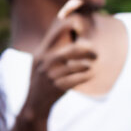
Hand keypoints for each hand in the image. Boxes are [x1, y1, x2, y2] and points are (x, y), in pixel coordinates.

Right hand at [26, 0, 96, 117]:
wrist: (34, 104)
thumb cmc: (41, 80)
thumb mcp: (39, 62)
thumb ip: (50, 48)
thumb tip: (66, 33)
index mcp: (41, 53)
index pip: (55, 33)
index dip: (69, 26)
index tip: (81, 27)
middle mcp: (44, 62)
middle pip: (71, 50)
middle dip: (87, 50)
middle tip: (95, 53)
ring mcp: (50, 75)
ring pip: (75, 66)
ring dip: (88, 64)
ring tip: (93, 64)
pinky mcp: (56, 87)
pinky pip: (76, 79)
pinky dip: (86, 76)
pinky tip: (91, 75)